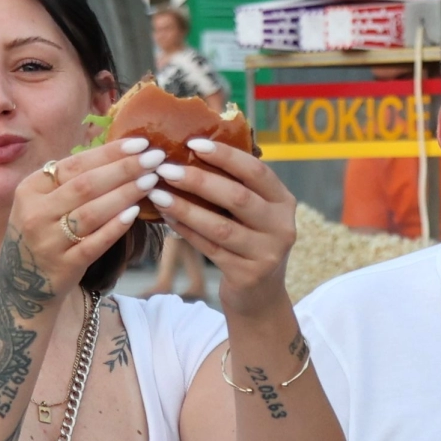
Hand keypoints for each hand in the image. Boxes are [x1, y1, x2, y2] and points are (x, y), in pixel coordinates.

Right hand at [9, 138, 159, 294]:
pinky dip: (115, 227)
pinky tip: (135, 213)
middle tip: (154, 158)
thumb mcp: (44, 202)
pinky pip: (93, 244)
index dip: (109, 152)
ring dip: (124, 194)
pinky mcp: (63, 265)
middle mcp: (35, 213)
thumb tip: (120, 153)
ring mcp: (48, 241)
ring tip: (150, 181)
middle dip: (123, 169)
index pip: (75, 164)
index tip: (141, 143)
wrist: (22, 284)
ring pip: (91, 213)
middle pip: (85, 185)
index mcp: (31, 189)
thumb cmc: (44, 233)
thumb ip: (72, 181)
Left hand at [148, 139, 297, 317]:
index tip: (192, 144)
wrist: (260, 296)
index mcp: (283, 201)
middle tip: (165, 169)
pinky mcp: (248, 275)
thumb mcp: (254, 213)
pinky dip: (186, 231)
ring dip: (185, 208)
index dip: (225, 156)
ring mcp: (267, 253)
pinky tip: (167, 218)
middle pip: (238, 197)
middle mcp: (282, 226)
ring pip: (220, 227)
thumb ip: (236, 186)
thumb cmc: (249, 242)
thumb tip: (190, 150)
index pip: (256, 171)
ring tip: (158, 194)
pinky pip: (210, 249)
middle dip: (198, 181)